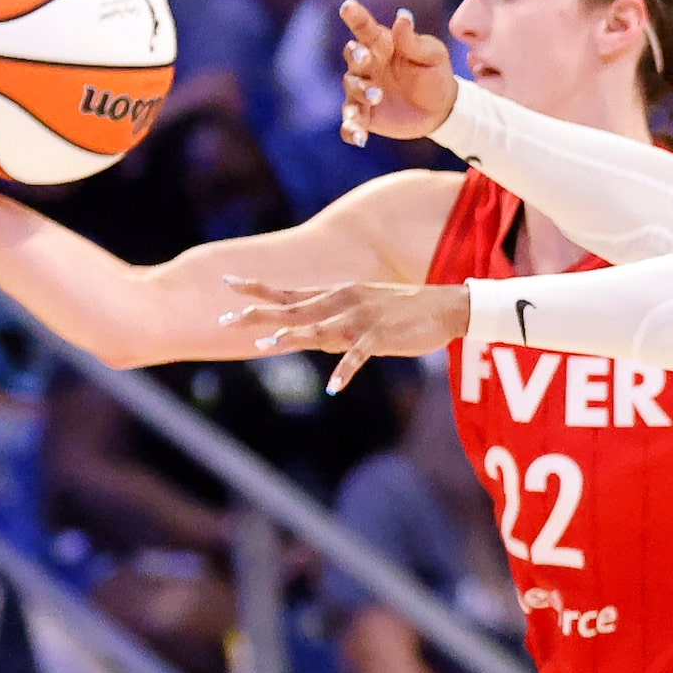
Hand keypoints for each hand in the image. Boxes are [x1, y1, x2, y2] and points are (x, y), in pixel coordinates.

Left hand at [220, 276, 468, 393]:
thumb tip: (308, 339)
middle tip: (227, 320)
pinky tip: (333, 388)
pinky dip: (345, 371)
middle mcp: (343, 303)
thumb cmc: (403, 311)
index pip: (289, 292)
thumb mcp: (362, 311)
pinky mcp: (381, 336)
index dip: (258, 289)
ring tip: (267, 346)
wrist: (446, 306)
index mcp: (336, 295)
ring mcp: (361, 319)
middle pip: (293, 309)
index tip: (227, 283)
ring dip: (293, 337)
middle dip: (260, 316)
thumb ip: (333, 323)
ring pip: (320, 329)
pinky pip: (358, 356)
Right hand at [339, 0, 457, 146]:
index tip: (348, 6)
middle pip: (353, 57)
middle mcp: (368, 66)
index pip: (366, 29)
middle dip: (356, 56)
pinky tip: (359, 138)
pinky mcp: (366, 117)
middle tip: (365, 59)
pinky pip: (351, 123)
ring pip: (351, 89)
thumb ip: (414, 41)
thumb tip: (403, 17)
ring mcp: (364, 91)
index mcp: (383, 46)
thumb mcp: (432, 55)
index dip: (356, 17)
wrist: (442, 110)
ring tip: (377, 97)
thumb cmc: (435, 74)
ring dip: (360, 92)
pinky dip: (351, 130)